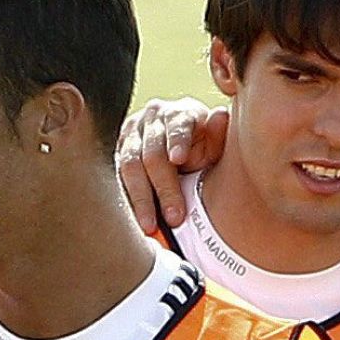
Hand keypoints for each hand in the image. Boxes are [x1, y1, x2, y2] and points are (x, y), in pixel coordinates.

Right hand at [114, 97, 228, 231]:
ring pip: (130, 167)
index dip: (178, 141)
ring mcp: (131, 135)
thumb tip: (220, 116)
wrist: (184, 148)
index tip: (179, 159)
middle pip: (152, 153)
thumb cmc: (204, 147)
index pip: (177, 124)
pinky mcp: (119, 153)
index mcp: (179, 113)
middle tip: (175, 218)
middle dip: (164, 187)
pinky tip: (135, 221)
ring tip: (150, 226)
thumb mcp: (216, 141)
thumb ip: (219, 134)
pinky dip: (129, 201)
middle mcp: (152, 119)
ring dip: (141, 199)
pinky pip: (120, 179)